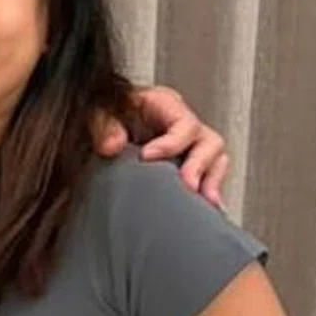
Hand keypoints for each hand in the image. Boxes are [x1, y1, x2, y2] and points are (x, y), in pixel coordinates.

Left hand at [98, 84, 231, 209]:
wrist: (105, 124)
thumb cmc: (107, 113)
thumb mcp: (99, 111)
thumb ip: (104, 125)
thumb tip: (112, 147)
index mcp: (166, 106)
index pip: (184, 123)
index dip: (171, 142)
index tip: (147, 157)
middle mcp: (183, 126)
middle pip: (209, 142)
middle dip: (199, 166)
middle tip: (186, 185)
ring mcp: (189, 147)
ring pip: (216, 161)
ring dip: (210, 182)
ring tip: (204, 202)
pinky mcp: (187, 166)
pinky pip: (208, 178)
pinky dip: (208, 192)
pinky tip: (205, 209)